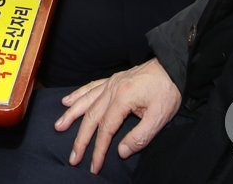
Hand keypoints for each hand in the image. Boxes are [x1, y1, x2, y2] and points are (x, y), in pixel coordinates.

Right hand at [56, 59, 180, 174]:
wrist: (174, 66)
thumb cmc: (168, 91)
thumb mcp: (159, 117)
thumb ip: (139, 137)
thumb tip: (120, 151)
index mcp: (123, 99)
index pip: (106, 130)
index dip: (98, 150)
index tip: (93, 166)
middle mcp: (112, 89)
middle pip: (91, 117)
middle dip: (80, 139)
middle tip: (72, 157)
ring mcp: (111, 83)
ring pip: (86, 101)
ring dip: (72, 115)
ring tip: (59, 126)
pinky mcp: (114, 79)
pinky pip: (91, 87)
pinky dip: (78, 94)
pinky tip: (67, 101)